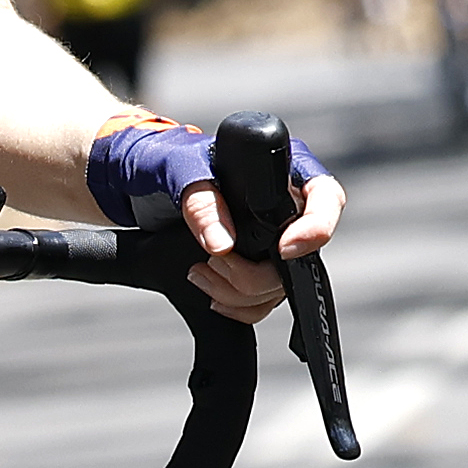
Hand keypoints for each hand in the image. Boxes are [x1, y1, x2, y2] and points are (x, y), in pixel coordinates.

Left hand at [90, 118, 339, 325]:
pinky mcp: (256, 267)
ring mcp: (273, 241)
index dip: (317, 226)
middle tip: (214, 260)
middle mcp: (286, 207)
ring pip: (280, 285)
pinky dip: (236, 306)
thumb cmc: (167, 161)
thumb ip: (200, 201)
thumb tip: (223, 244)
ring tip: (200, 273)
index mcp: (282, 169)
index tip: (285, 249)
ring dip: (238, 291)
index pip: (325, 197)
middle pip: (302, 255)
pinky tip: (210, 291)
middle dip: (256, 271)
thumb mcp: (177, 169)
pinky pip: (263, 302)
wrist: (142, 186)